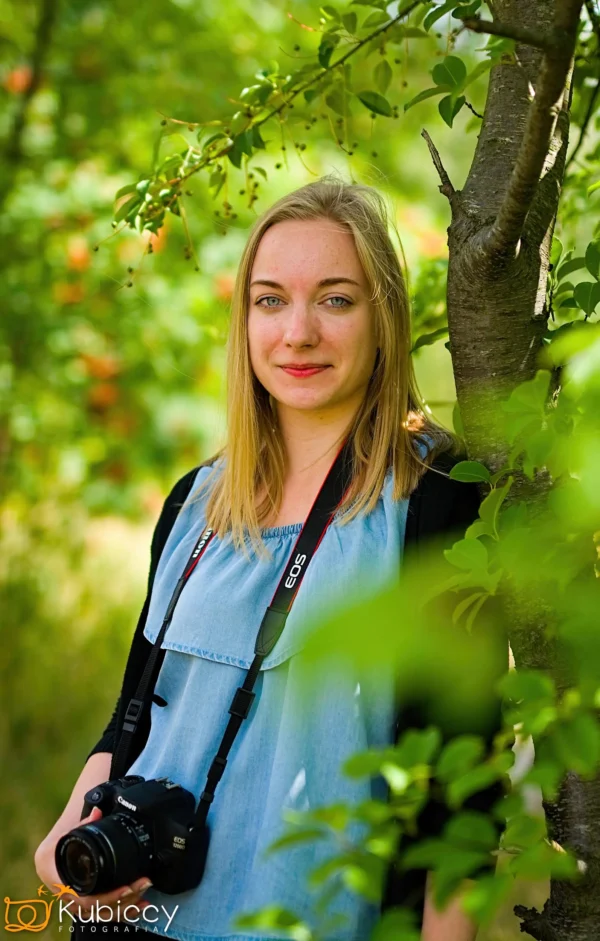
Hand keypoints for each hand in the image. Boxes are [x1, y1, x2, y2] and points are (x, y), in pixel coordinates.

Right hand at [34, 807, 152, 922]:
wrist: (51, 853)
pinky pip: (102, 914)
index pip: (83, 897)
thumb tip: (97, 811)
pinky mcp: (84, 905)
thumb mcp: (68, 832)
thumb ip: (84, 823)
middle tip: (141, 886)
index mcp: (55, 876)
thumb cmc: (59, 843)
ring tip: (144, 898)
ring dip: (125, 908)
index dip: (106, 897)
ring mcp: (74, 902)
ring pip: (101, 914)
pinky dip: (121, 913)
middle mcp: (63, 894)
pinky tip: (138, 907)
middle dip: (122, 900)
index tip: (126, 888)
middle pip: (96, 908)